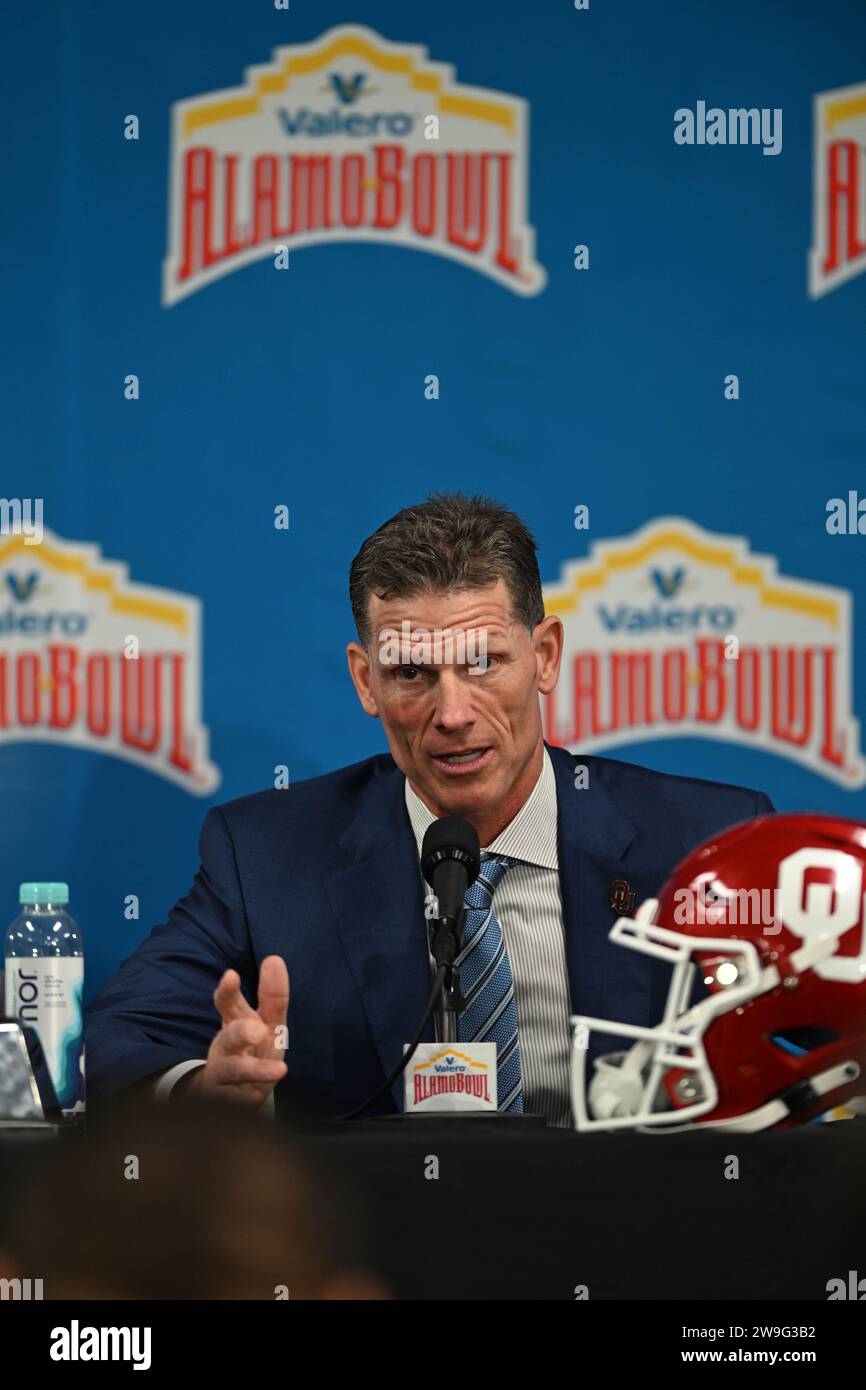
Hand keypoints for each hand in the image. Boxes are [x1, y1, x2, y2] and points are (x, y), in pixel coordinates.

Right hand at [181, 955, 288, 1106]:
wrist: (225, 1095)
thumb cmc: (251, 1051)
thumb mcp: (267, 1023)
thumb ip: (272, 995)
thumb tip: (274, 958)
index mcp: (235, 1024)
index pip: (229, 1004)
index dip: (229, 991)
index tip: (231, 975)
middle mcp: (224, 1048)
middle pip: (229, 1037)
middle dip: (241, 1032)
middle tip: (258, 1030)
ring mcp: (221, 1075)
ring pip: (232, 1071)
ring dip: (254, 1070)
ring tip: (280, 1071)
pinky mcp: (224, 1103)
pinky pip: (237, 1102)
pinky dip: (246, 1100)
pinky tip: (255, 1099)